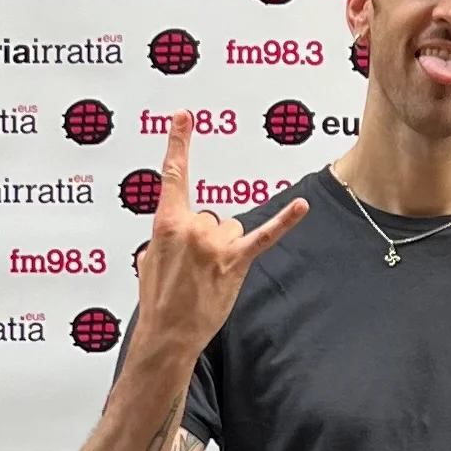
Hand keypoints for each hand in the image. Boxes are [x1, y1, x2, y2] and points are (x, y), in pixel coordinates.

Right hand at [137, 110, 306, 353]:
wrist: (167, 333)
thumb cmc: (157, 300)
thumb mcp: (148, 260)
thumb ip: (165, 237)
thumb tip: (178, 237)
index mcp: (166, 224)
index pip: (174, 176)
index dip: (179, 143)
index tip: (185, 117)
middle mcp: (192, 228)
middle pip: (211, 216)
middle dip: (205, 239)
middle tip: (193, 268)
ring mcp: (216, 245)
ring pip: (230, 230)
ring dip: (224, 249)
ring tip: (209, 275)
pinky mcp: (236, 262)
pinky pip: (264, 237)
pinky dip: (285, 222)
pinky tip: (302, 206)